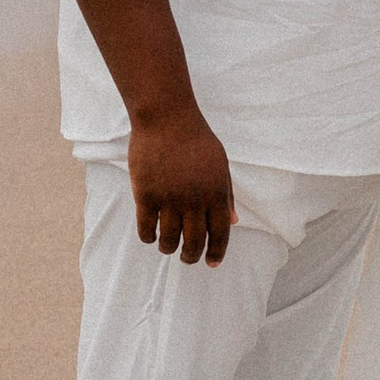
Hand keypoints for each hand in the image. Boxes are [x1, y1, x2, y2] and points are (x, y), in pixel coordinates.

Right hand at [128, 101, 235, 264]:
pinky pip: (146, 228)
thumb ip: (226, 194)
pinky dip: (149, 238)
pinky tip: (151, 236)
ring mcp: (169, 198)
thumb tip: (233, 221)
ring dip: (169, 249)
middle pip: (194, 242)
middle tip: (187, 258)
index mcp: (216, 193)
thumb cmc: (196, 139)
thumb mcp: (220, 164)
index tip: (211, 262)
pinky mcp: (145, 194)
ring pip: (169, 239)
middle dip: (191, 257)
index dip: (216, 252)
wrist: (166, 117)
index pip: (220, 233)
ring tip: (168, 247)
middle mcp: (194, 200)